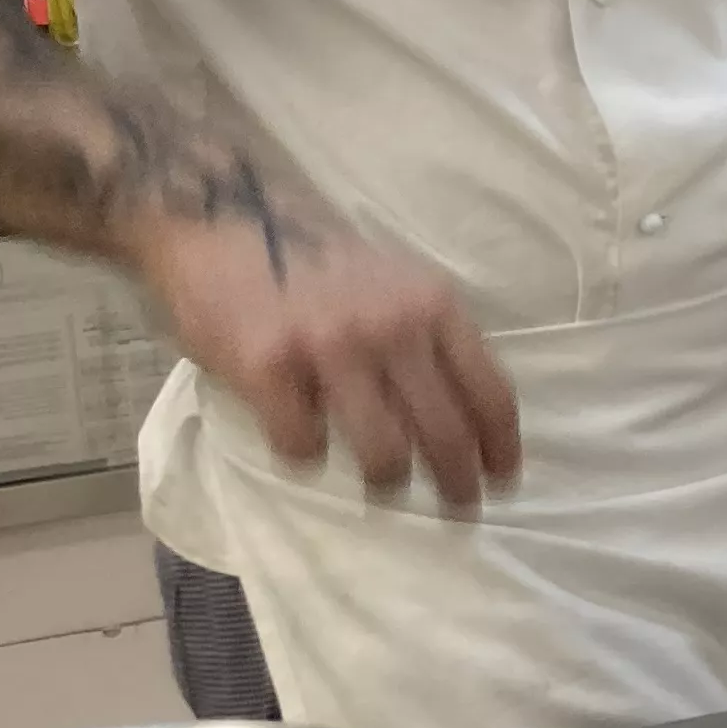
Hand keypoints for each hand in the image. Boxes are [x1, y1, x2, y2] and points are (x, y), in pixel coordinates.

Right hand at [139, 211, 519, 508]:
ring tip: (383, 490)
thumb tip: (461, 415)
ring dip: (387, 483)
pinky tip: (303, 445)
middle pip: (445, 432)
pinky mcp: (268, 366)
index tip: (503, 479)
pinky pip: (302, 444)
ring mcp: (330, 347)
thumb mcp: (396, 284)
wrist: (224, 217)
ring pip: (383, 451)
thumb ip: (427, 336)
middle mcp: (391, 327)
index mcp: (433, 305)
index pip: (489, 390)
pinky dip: (305, 456)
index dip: (501, 445)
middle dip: (456, 483)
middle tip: (457, 510)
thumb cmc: (316, 262)